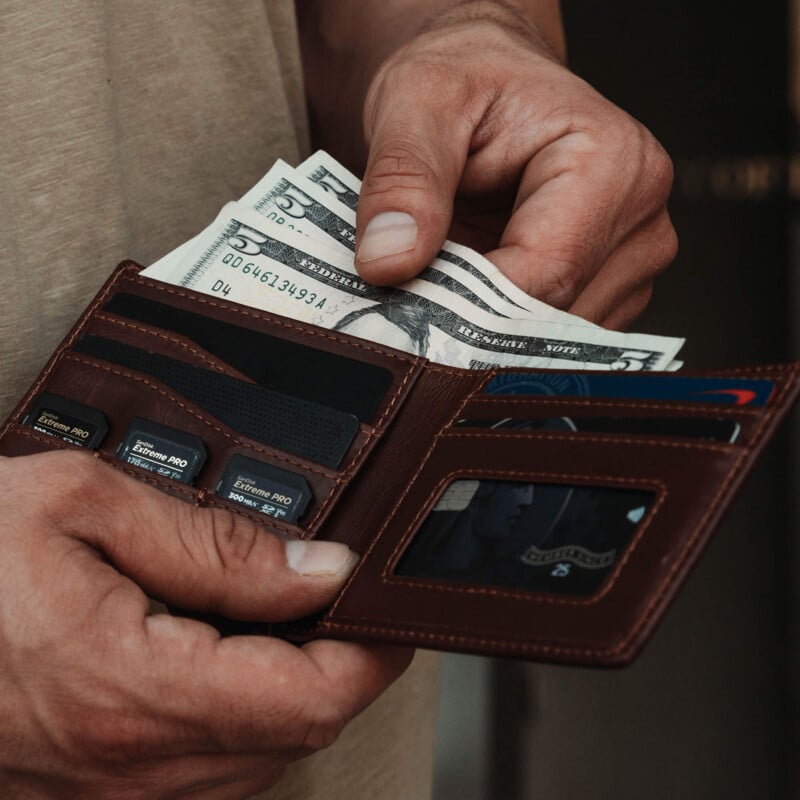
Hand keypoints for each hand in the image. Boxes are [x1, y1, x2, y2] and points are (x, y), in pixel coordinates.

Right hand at [0, 452, 409, 798]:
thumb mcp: (85, 505)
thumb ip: (215, 543)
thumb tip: (316, 569)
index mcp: (132, 687)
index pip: (310, 697)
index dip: (370, 652)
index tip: (388, 608)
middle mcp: (125, 764)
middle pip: (295, 731)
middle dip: (337, 663)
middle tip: (333, 594)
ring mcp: (106, 791)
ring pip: (258, 756)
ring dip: (292, 688)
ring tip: (279, 614)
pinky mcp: (91, 790)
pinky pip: (205, 769)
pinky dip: (240, 712)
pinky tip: (220, 654)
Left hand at [353, 2, 676, 328]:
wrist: (487, 83)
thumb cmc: (465, 81)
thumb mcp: (417, 103)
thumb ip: (403, 179)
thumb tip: (389, 262)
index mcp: (615, 164)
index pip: (547, 273)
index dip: (469, 307)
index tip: (404, 309)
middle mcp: (640, 220)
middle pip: (554, 316)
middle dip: (475, 322)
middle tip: (412, 297)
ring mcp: (631, 263)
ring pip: (551, 342)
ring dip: (487, 333)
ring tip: (443, 283)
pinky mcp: (609, 291)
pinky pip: (550, 340)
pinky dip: (501, 333)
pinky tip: (470, 297)